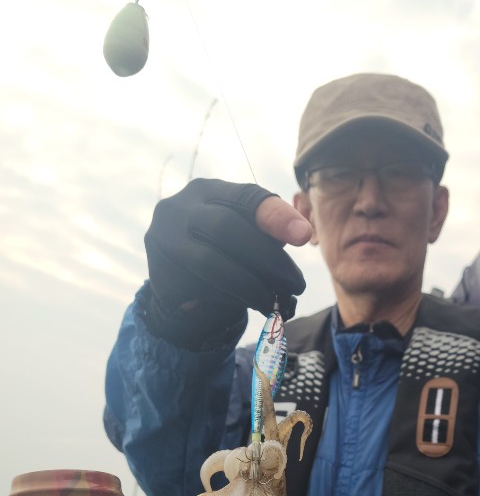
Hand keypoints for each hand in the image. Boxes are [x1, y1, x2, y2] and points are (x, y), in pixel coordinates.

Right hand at [144, 179, 311, 345]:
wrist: (180, 281)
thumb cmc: (223, 251)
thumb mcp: (244, 234)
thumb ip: (266, 235)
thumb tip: (297, 245)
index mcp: (207, 191)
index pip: (245, 196)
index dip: (276, 216)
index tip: (304, 236)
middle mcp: (179, 209)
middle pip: (226, 228)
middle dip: (267, 259)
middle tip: (297, 284)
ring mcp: (163, 241)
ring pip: (211, 263)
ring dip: (250, 286)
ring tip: (275, 301)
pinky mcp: (160, 274)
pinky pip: (199, 288)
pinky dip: (230, 298)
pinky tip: (247, 304)